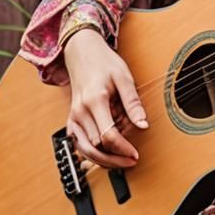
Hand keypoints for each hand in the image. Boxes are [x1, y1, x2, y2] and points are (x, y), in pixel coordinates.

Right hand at [63, 27, 147, 168]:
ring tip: (121, 162)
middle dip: (114, 157)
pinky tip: (107, 154)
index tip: (135, 153)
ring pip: (85, 150)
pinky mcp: (71, 121)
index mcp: (94, 100)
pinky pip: (79, 144)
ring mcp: (73, 117)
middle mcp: (79, 112)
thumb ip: (133, 103)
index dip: (122, 149)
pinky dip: (91, 153)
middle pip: (96, 147)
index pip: (108, 135)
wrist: (82, 53)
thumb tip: (143, 125)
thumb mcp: (124, 77)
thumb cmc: (104, 63)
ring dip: (103, 160)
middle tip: (131, 160)